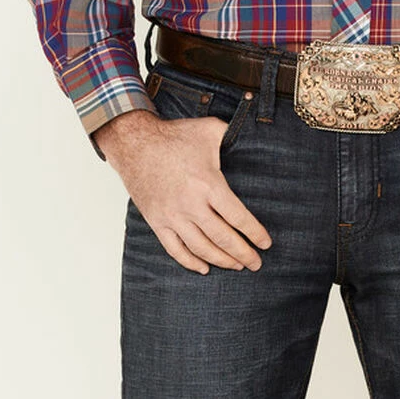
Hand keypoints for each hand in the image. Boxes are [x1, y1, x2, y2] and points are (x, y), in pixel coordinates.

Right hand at [95, 107, 272, 273]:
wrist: (134, 142)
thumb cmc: (174, 136)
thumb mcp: (210, 130)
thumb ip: (234, 138)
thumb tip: (257, 139)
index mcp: (208, 184)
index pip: (238, 217)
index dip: (255, 233)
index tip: (265, 243)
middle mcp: (191, 205)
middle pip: (223, 238)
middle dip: (243, 254)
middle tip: (256, 263)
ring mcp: (172, 215)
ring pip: (201, 248)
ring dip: (221, 261)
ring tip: (236, 266)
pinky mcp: (156, 221)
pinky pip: (174, 249)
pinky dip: (190, 262)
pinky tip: (204, 268)